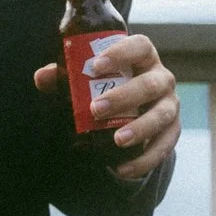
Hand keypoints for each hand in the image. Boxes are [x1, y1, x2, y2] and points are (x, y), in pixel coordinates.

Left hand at [33, 32, 178, 181]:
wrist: (138, 108)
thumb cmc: (111, 84)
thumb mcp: (91, 77)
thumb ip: (66, 76)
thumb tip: (42, 78)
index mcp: (144, 58)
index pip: (140, 46)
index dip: (121, 53)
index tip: (96, 65)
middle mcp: (162, 79)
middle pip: (151, 84)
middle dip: (125, 97)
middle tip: (96, 110)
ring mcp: (170, 105)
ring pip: (162, 115)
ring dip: (140, 128)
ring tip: (117, 140)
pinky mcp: (172, 131)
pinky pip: (164, 146)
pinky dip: (145, 160)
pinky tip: (123, 169)